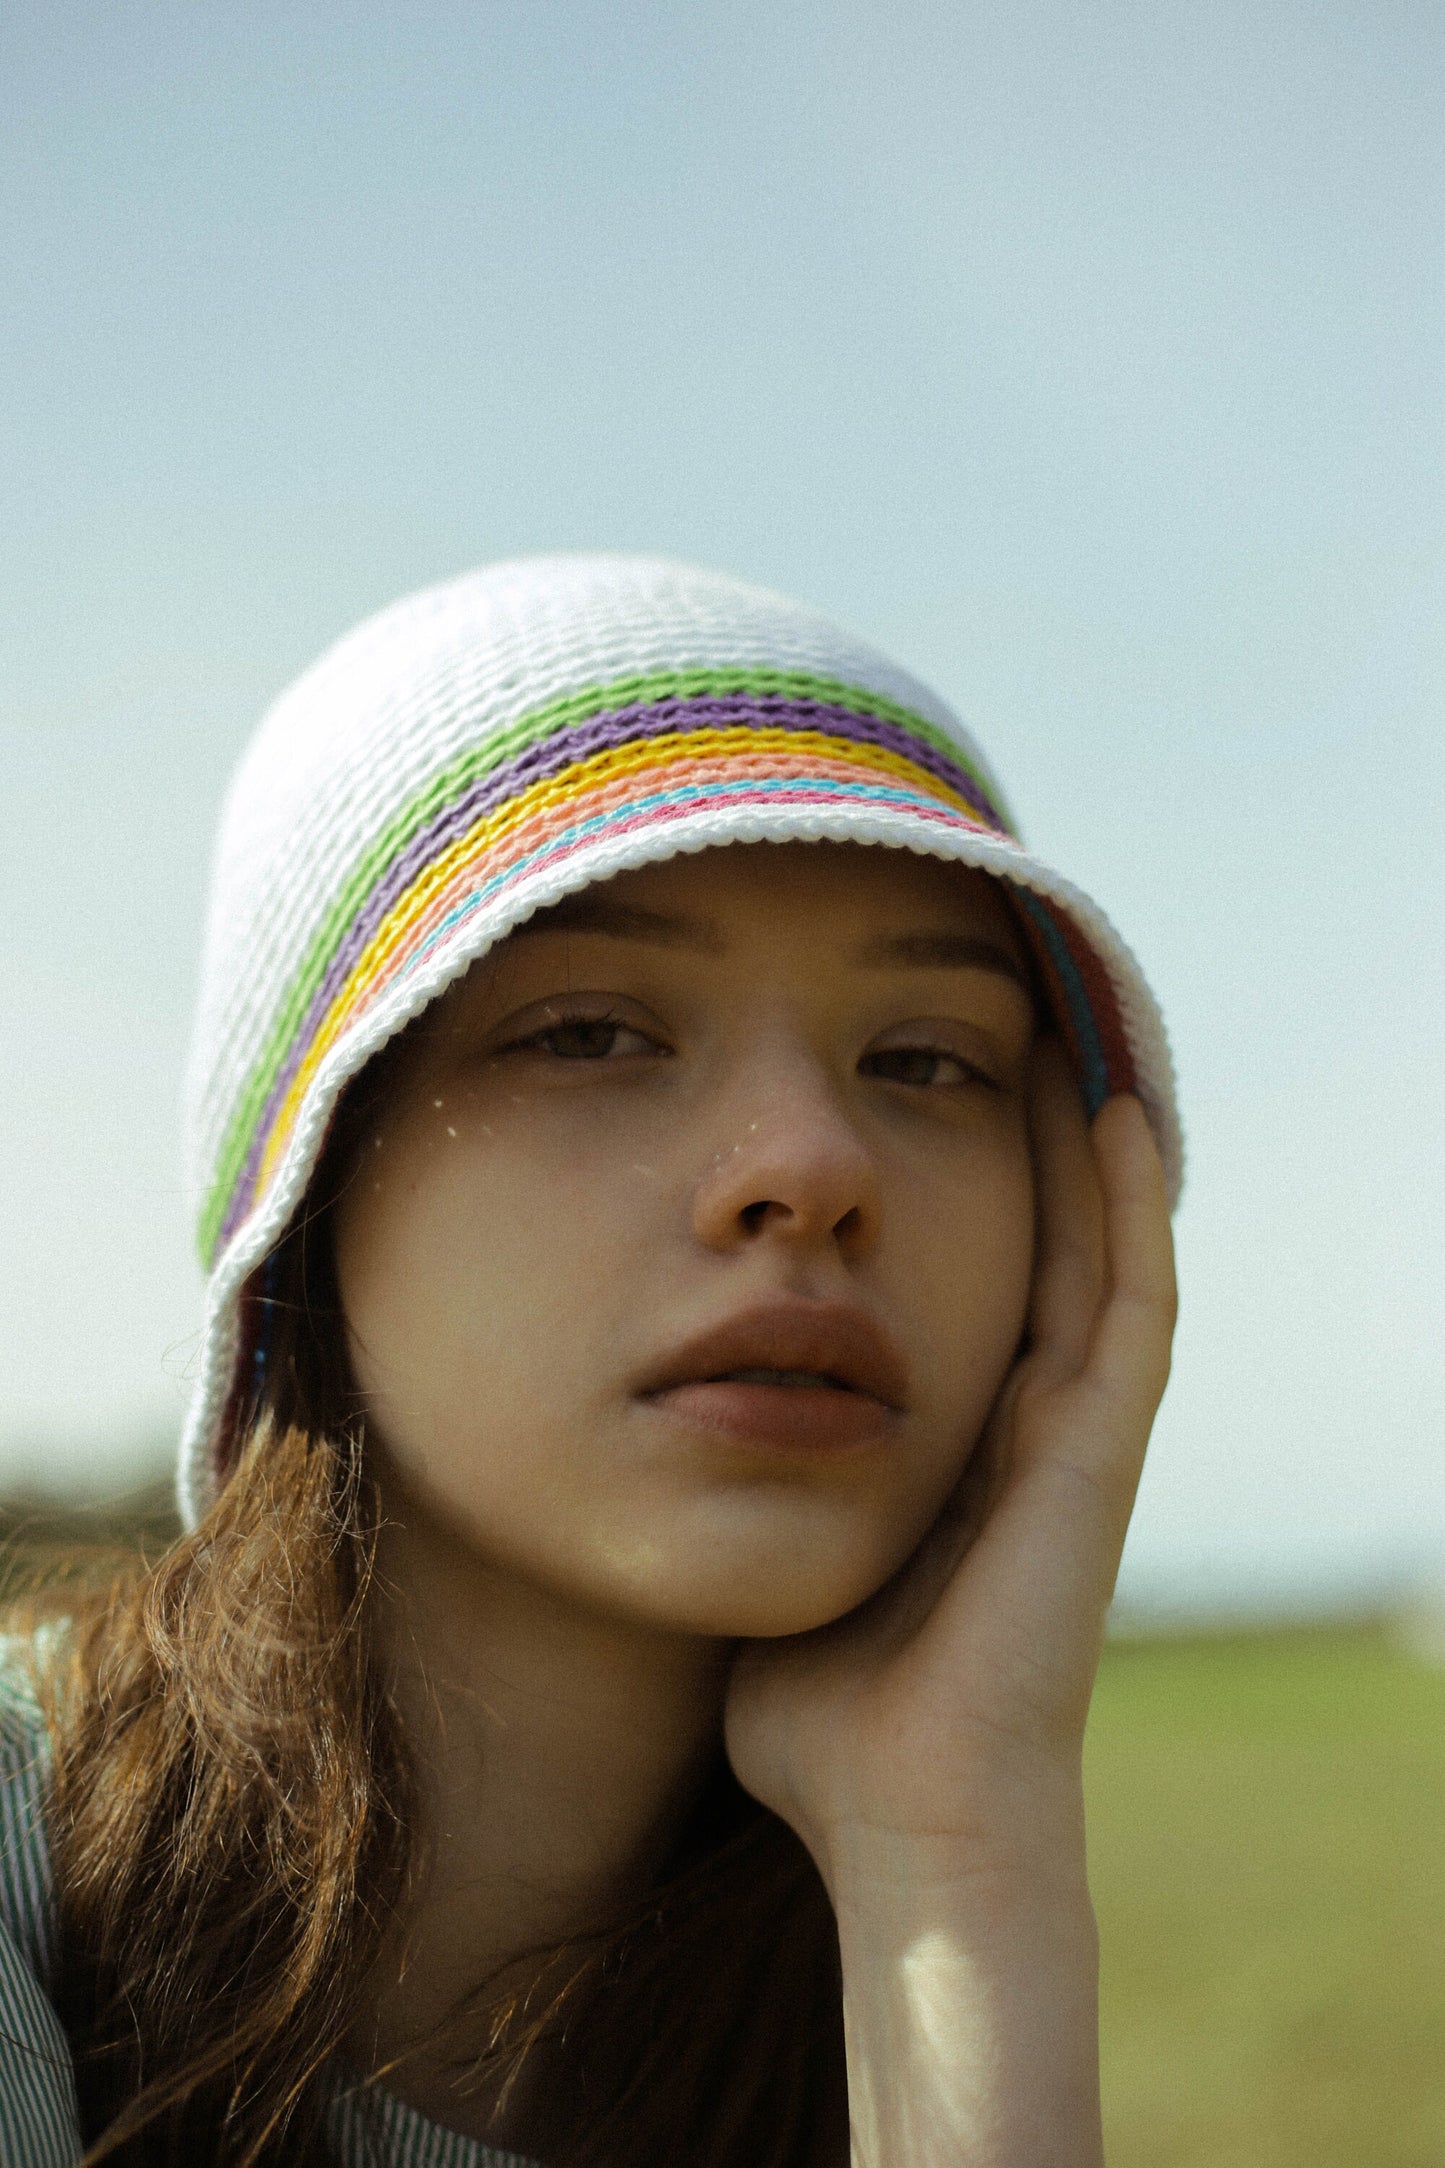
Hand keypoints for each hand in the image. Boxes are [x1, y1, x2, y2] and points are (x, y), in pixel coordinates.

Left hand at [724, 1043, 1177, 1897]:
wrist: (902, 1819)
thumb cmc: (822, 1722)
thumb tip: (656, 1449)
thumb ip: (735, 1505)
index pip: (972, 1287)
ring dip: (1086, 1145)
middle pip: (1042, 1249)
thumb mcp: (766, 1567)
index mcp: (954, 1454)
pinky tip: (1116, 1112)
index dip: (958, 1191)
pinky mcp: (1097, 1453)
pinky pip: (1130, 1302)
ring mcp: (1071, 1439)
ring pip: (1099, 1253)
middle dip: (1028, 1141)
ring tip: (1065, 1030)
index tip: (917, 1100)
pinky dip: (1131, 1206)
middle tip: (1006, 1027)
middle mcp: (1025, 1433)